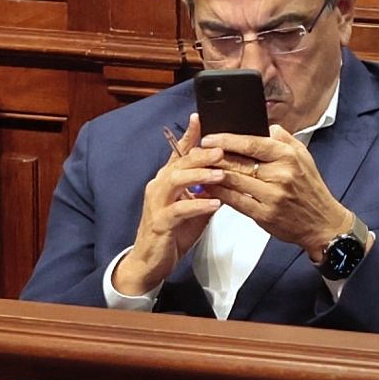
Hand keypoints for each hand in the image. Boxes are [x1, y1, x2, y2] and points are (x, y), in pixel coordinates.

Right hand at [113, 113, 224, 295]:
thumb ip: (207, 191)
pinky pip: (179, 210)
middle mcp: (159, 186)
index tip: (200, 118)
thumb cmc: (173, 232)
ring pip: (176, 181)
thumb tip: (228, 176)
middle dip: (202, 154)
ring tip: (221, 175)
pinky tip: (214, 204)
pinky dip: (197, 205)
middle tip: (222, 150)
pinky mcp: (160, 222)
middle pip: (180, 162)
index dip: (189, 135)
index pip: (178, 152)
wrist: (150, 261)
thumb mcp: (194, 207)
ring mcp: (157, 203)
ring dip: (200, 176)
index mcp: (167, 179)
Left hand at [198, 127, 353, 260]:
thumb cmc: (310, 188)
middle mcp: (281, 174)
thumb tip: (263, 125)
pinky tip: (209, 187)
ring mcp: (272, 195)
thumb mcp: (303, 156)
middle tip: (197, 153)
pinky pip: (235, 200)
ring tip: (198, 168)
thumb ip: (282, 138)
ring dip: (212, 173)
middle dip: (214, 156)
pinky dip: (219, 192)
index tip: (209, 136)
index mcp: (288, 156)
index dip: (227, 139)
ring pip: (233, 180)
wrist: (322, 222)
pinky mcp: (265, 214)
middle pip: (239, 161)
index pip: (252, 142)